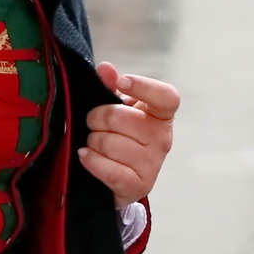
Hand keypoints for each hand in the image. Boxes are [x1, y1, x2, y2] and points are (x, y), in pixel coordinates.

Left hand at [80, 62, 178, 207]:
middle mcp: (162, 138)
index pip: (167, 97)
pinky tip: (86, 156)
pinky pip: (107, 168)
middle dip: (97, 118)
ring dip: (93, 141)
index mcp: (161, 115)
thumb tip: (106, 68)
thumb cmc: (121, 137)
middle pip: (121, 118)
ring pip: (109, 143)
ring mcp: (153, 164)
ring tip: (94, 142)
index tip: (122, 82)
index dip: (144, 87)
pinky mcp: (139, 185)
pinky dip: (91, 160)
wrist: (121, 180)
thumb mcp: (117, 109)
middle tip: (93, 122)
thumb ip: (110, 87)